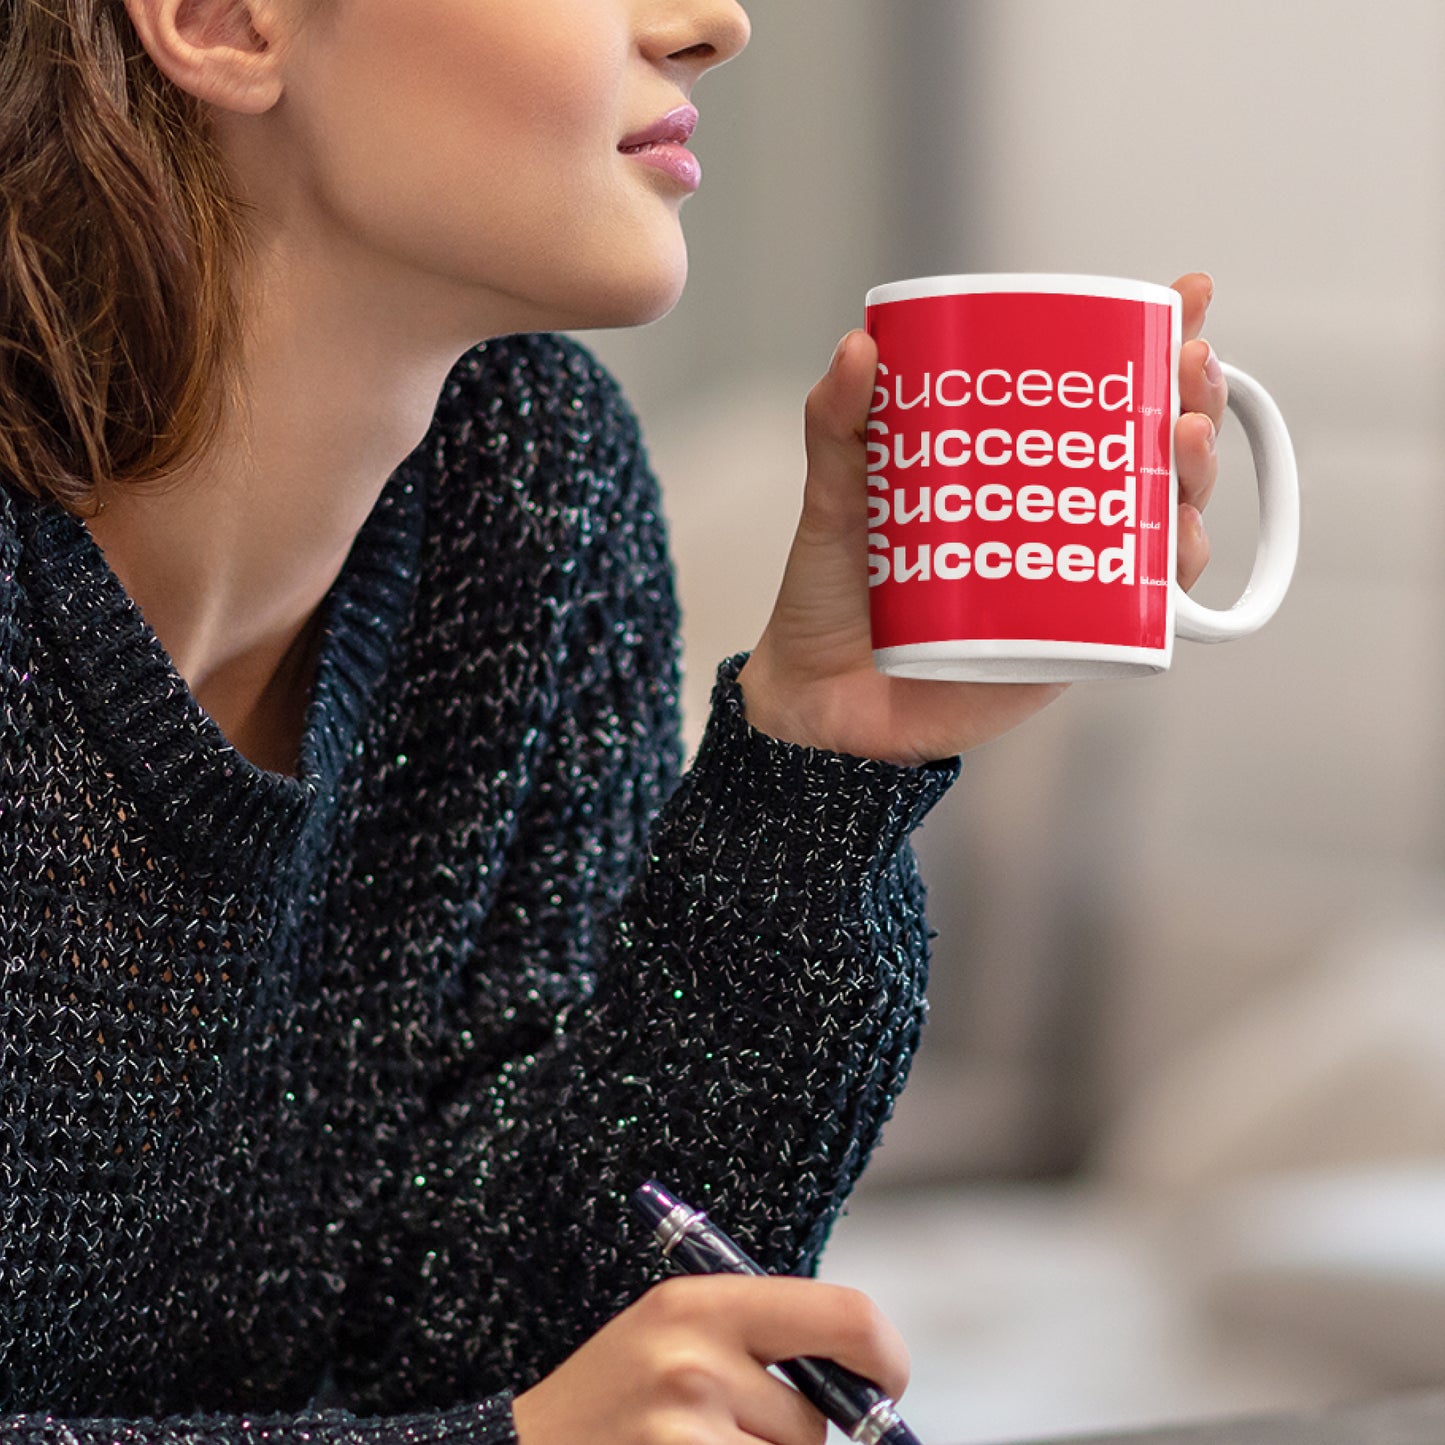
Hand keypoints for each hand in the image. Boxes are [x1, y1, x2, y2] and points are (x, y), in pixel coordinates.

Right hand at [511, 1274, 908, 1444]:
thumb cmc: (613, 1401)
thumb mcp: (674, 1333)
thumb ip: (762, 1339)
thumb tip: (875, 1378)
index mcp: (701, 1301)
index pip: (846, 1316)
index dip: (885, 1357)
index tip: (886, 1384)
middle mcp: (694, 1362)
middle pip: (815, 1421)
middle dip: (794, 1440)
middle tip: (733, 1434)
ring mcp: (684, 1434)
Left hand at [737, 272, 1226, 764]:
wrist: (816, 697)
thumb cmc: (832, 593)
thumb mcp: (835, 497)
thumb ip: (839, 423)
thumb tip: (859, 345)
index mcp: (1013, 468)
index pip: (1098, 395)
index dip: (1154, 344)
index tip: (1187, 296)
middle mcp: (1057, 518)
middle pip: (1153, 452)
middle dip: (1194, 401)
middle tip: (1189, 366)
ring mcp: (1070, 580)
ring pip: (1163, 522)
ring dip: (1193, 477)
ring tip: (1185, 440)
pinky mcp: (1068, 643)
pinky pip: (1140, 611)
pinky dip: (1169, 573)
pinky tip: (1175, 537)